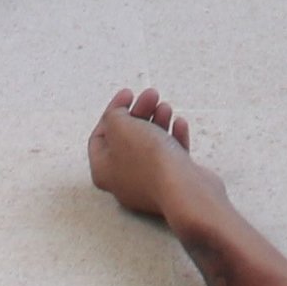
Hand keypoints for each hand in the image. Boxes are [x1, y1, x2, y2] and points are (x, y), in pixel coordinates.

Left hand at [87, 88, 229, 229]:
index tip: (128, 94)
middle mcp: (124, 181)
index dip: (112, 111)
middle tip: (152, 95)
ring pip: (151, 146)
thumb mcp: (121, 127)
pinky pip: (171, 156)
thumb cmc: (149, 160)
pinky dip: (174, 137)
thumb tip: (118, 115)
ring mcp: (151, 184)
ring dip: (157, 122)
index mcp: (104, 171)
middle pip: (127, 139)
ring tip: (166, 107)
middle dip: (139, 113)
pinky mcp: (175, 184)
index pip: (100, 136)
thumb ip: (114, 116)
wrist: (186, 191)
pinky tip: (180, 124)